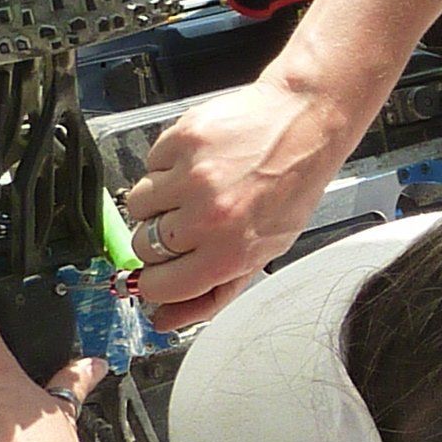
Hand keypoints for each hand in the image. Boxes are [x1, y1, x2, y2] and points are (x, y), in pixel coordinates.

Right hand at [118, 73, 351, 329]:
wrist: (304, 121)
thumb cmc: (290, 187)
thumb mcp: (265, 251)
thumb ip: (214, 291)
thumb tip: (165, 319)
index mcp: (229, 253)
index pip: (158, 286)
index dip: (155, 281)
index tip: (159, 271)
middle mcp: (208, 217)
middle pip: (141, 247)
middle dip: (159, 238)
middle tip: (191, 219)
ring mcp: (192, 177)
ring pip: (138, 206)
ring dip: (159, 200)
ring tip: (195, 187)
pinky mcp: (181, 141)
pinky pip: (147, 165)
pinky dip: (165, 165)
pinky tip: (200, 161)